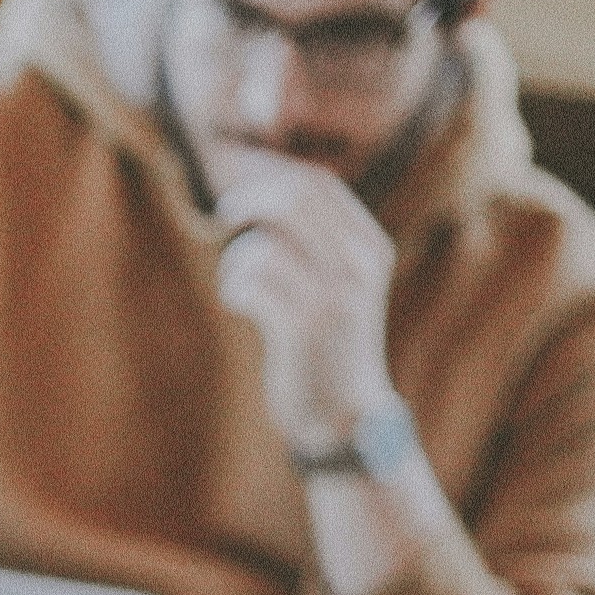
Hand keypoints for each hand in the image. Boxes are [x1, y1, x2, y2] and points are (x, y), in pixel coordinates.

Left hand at [211, 151, 400, 454]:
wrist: (345, 416)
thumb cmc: (329, 346)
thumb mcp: (341, 286)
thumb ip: (318, 242)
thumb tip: (265, 190)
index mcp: (370, 248)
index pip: (318, 185)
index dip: (271, 179)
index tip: (242, 195)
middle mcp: (357, 265)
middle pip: (291, 199)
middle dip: (248, 200)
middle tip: (224, 217)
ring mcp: (333, 295)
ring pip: (264, 243)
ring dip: (237, 260)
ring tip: (241, 286)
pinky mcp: (303, 326)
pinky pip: (252, 279)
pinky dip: (234, 287)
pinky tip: (241, 304)